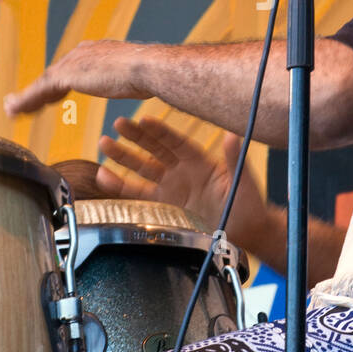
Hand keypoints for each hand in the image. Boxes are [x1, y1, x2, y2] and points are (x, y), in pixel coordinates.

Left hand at [4, 40, 148, 114]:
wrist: (147, 68)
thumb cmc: (150, 75)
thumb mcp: (136, 79)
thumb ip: (129, 81)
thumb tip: (141, 87)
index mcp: (97, 52)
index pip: (71, 69)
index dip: (58, 83)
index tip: (50, 95)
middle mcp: (82, 53)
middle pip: (53, 75)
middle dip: (38, 90)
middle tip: (21, 102)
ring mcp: (73, 63)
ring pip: (43, 83)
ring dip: (26, 97)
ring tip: (11, 109)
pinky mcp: (67, 75)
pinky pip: (39, 90)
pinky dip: (25, 101)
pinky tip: (14, 111)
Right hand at [95, 116, 276, 256]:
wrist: (245, 232)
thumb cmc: (248, 203)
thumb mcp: (243, 180)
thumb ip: (234, 158)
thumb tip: (231, 135)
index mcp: (200, 161)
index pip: (176, 142)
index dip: (160, 131)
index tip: (144, 119)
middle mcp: (182, 171)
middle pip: (155, 150)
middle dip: (136, 137)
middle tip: (117, 124)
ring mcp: (171, 188)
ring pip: (142, 168)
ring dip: (123, 156)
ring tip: (104, 143)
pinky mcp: (163, 206)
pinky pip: (138, 194)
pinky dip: (120, 186)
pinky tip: (104, 175)